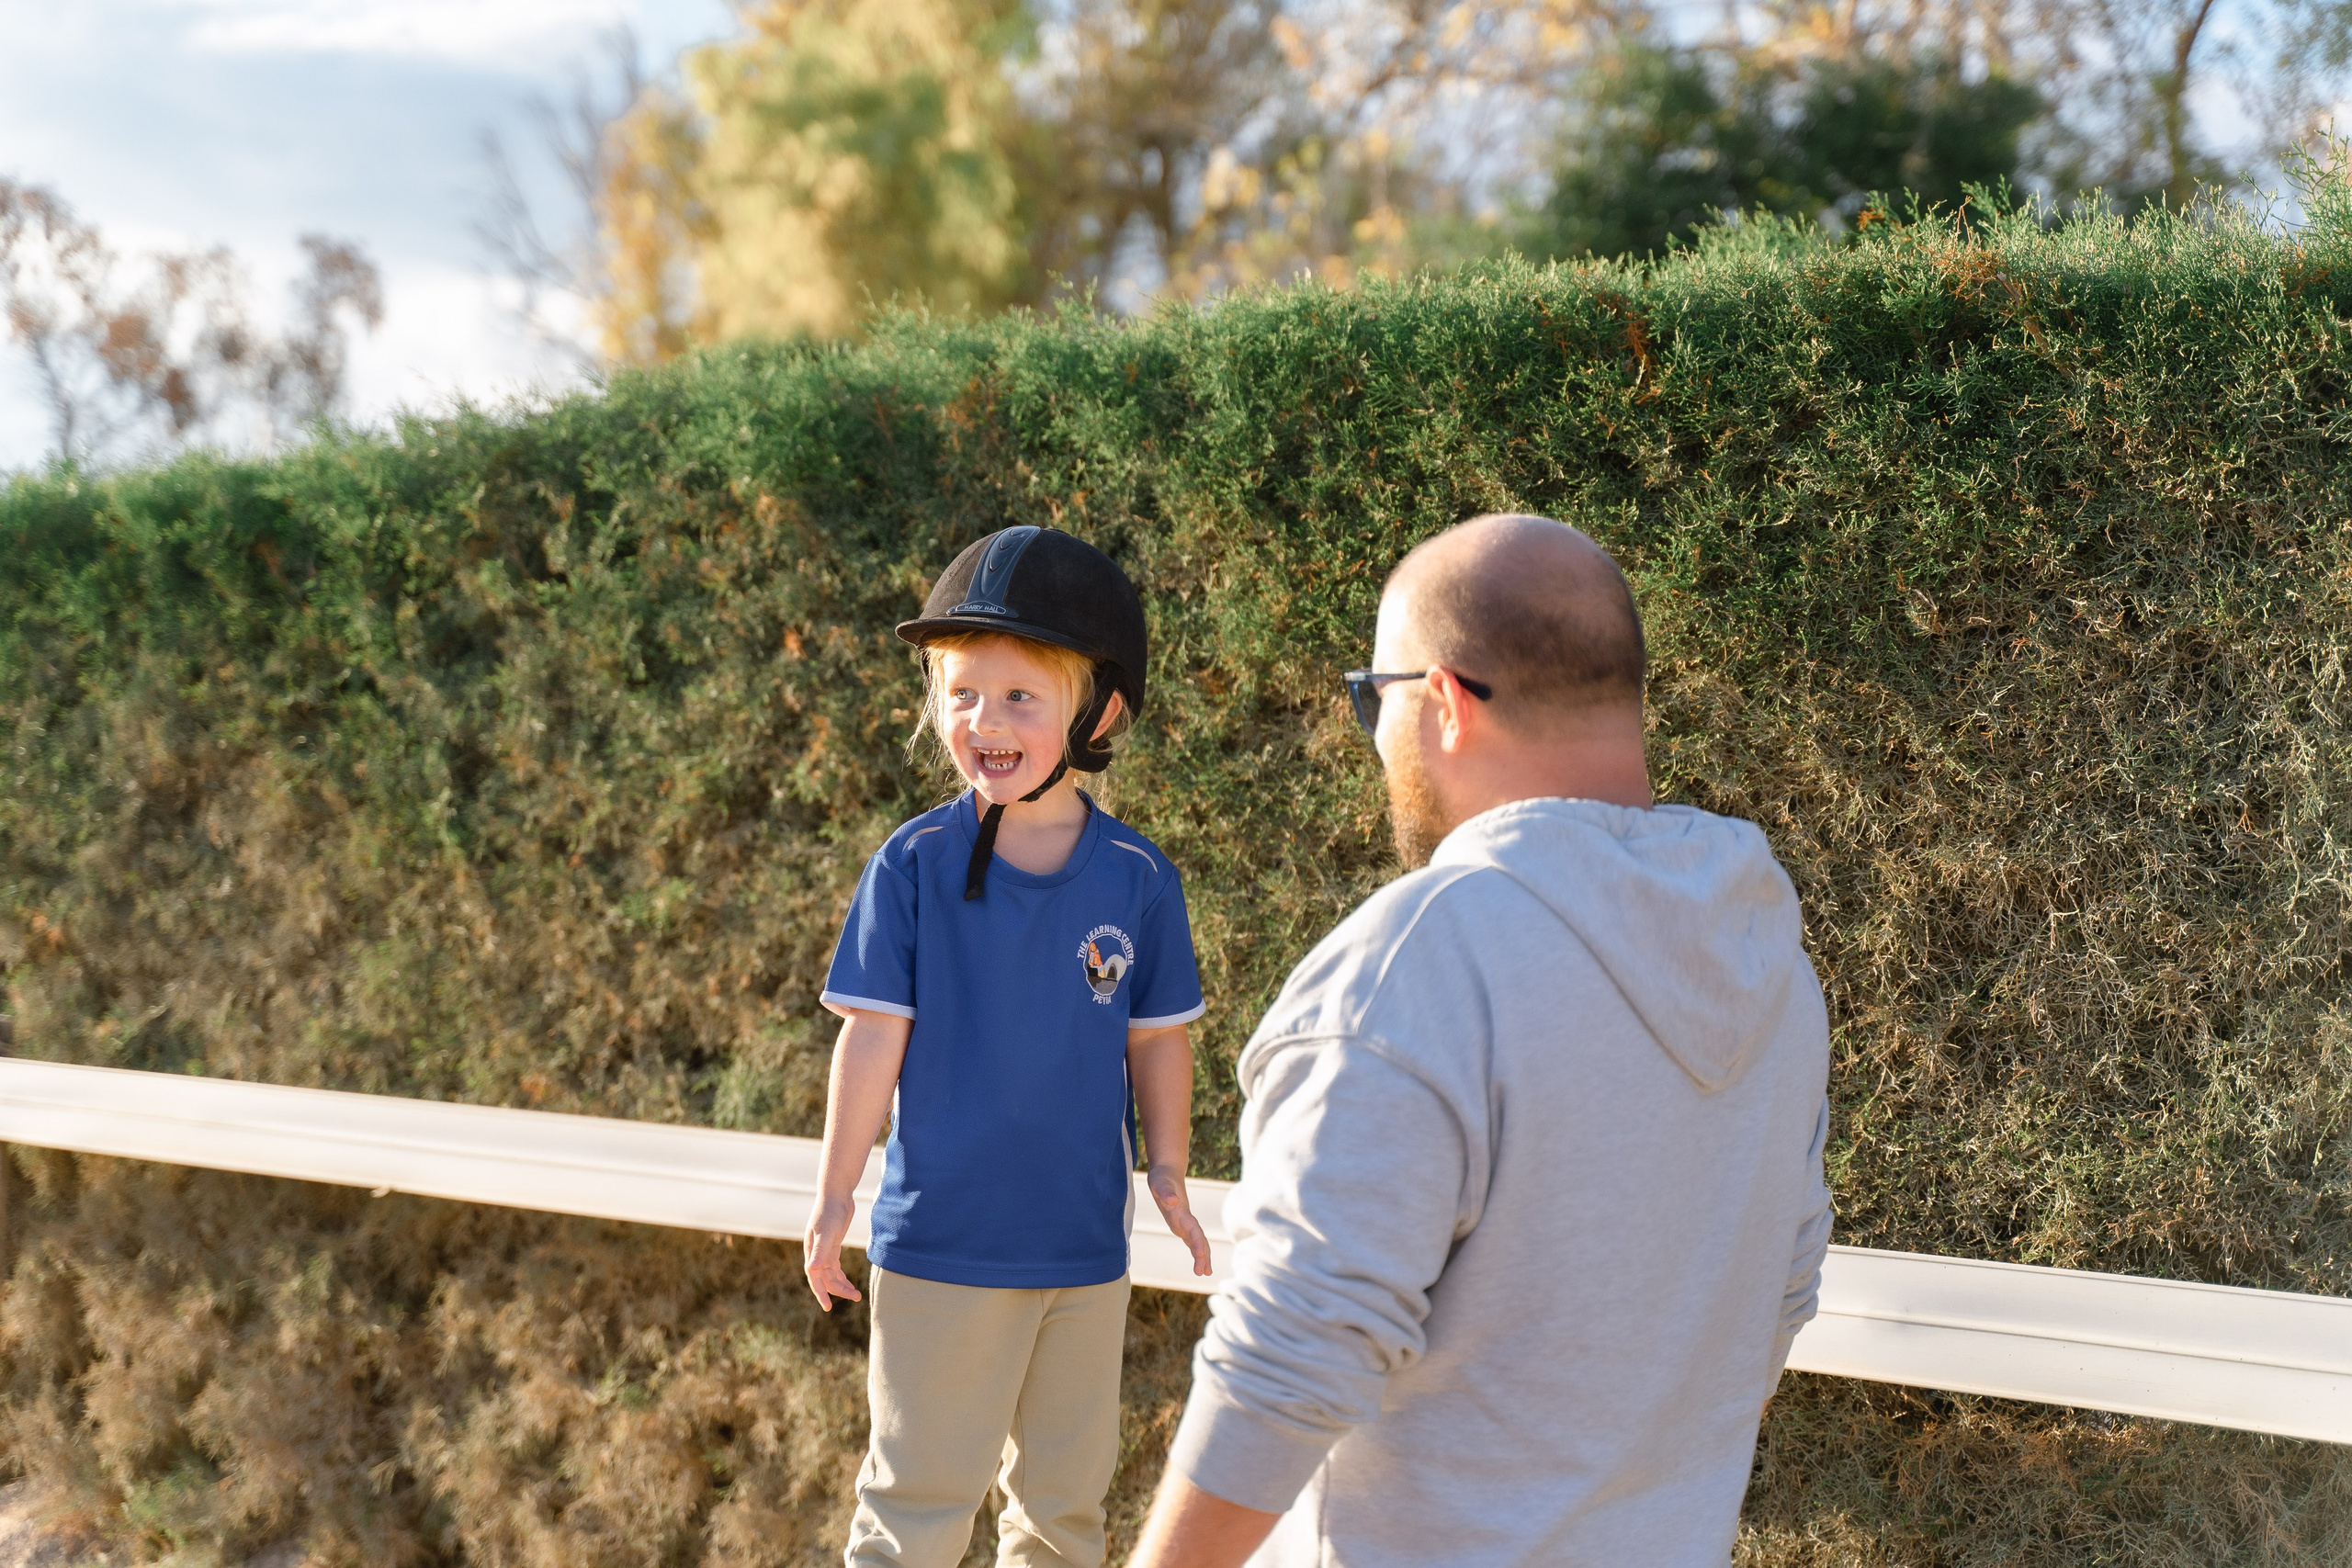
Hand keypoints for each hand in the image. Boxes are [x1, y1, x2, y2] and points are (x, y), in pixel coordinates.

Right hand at [803, 1192, 861, 1309]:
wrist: (836, 1194)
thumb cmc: (830, 1211)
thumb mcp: (827, 1231)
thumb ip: (821, 1250)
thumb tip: (813, 1269)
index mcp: (811, 1251)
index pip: (814, 1277)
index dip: (820, 1293)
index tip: (827, 1307)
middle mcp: (816, 1253)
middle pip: (825, 1278)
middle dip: (838, 1290)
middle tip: (855, 1297)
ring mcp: (824, 1250)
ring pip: (831, 1274)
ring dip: (842, 1285)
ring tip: (856, 1295)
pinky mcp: (833, 1245)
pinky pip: (835, 1267)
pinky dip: (841, 1276)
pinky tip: (849, 1284)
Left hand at [1149, 1167, 1214, 1276]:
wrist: (1168, 1172)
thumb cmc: (1162, 1178)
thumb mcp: (1159, 1184)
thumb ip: (1166, 1192)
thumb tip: (1173, 1201)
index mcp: (1182, 1212)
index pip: (1193, 1230)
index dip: (1198, 1242)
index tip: (1200, 1256)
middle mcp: (1186, 1219)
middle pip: (1199, 1238)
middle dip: (1203, 1255)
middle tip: (1204, 1272)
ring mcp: (1185, 1222)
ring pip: (1198, 1241)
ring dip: (1203, 1256)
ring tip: (1205, 1272)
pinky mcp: (1181, 1224)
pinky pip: (1192, 1240)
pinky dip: (1197, 1251)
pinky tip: (1199, 1262)